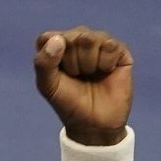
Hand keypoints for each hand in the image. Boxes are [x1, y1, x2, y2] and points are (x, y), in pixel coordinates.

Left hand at [33, 26, 132, 144]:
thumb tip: (58, 39)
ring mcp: (98, 42)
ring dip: (89, 64)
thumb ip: (43, 63)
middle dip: (73, 63)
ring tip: (91, 75)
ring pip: (90, 39)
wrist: (94, 123)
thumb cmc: (69, 102)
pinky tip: (106, 71)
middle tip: (78, 77)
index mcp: (56, 45)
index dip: (53, 58)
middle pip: (72, 38)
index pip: (48, 37)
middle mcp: (77, 39)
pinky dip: (105, 63)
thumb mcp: (48, 86)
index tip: (59, 75)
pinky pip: (109, 45)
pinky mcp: (118, 49)